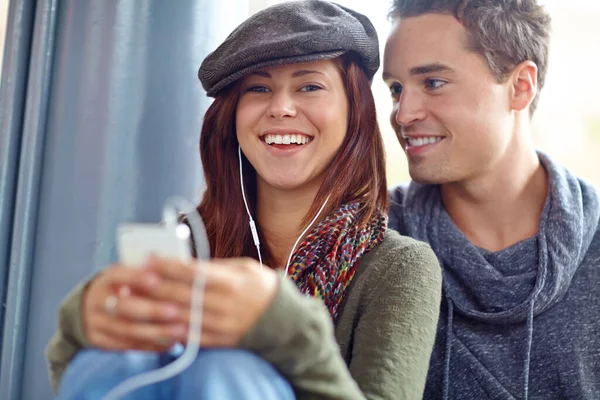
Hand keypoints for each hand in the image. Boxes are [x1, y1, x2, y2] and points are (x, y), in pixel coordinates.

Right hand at [82, 264, 187, 351]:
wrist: (87, 310)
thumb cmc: (123, 288)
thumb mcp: (130, 276)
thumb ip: (151, 273)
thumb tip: (181, 270)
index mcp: (108, 278)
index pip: (120, 274)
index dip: (137, 278)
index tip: (157, 281)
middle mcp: (98, 299)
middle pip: (123, 306)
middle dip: (151, 310)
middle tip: (176, 311)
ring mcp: (96, 321)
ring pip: (126, 329)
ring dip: (155, 332)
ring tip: (179, 331)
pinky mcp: (99, 341)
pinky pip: (127, 345)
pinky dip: (150, 345)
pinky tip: (170, 343)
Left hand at [145, 256, 279, 346]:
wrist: (284, 320)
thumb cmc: (261, 287)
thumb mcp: (244, 267)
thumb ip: (216, 266)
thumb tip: (185, 262)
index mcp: (231, 282)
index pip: (193, 272)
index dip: (168, 265)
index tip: (148, 259)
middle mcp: (224, 304)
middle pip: (181, 294)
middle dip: (153, 286)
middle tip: (131, 278)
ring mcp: (221, 325)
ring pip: (180, 317)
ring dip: (153, 309)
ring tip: (133, 301)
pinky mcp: (219, 341)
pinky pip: (189, 337)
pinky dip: (168, 330)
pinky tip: (151, 323)